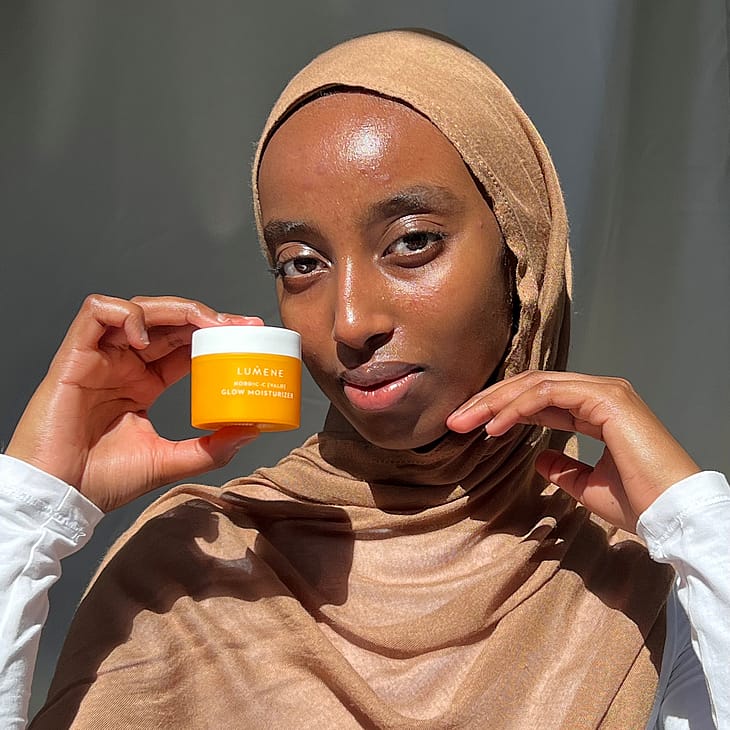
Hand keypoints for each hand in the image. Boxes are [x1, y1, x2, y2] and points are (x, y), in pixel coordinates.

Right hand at [6, 294, 261, 511]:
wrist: (59, 497)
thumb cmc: (103, 481)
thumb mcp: (169, 461)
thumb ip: (209, 449)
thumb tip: (251, 431)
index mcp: (144, 383)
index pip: (184, 345)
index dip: (215, 333)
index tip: (249, 332)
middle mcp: (124, 364)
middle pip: (167, 321)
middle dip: (205, 315)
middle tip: (239, 324)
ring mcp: (100, 358)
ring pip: (138, 309)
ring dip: (175, 309)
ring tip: (206, 324)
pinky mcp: (74, 356)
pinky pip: (96, 313)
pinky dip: (126, 314)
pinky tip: (145, 338)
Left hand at [446, 370, 699, 531]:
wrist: (673, 516)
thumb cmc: (639, 504)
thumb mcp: (588, 486)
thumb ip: (564, 468)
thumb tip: (539, 460)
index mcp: (596, 408)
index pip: (538, 398)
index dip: (501, 409)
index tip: (470, 426)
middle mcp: (600, 392)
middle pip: (531, 385)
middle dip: (489, 400)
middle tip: (455, 420)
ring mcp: (605, 391)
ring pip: (535, 385)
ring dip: (495, 402)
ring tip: (465, 422)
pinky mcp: (607, 398)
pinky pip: (549, 395)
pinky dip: (516, 408)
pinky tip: (494, 427)